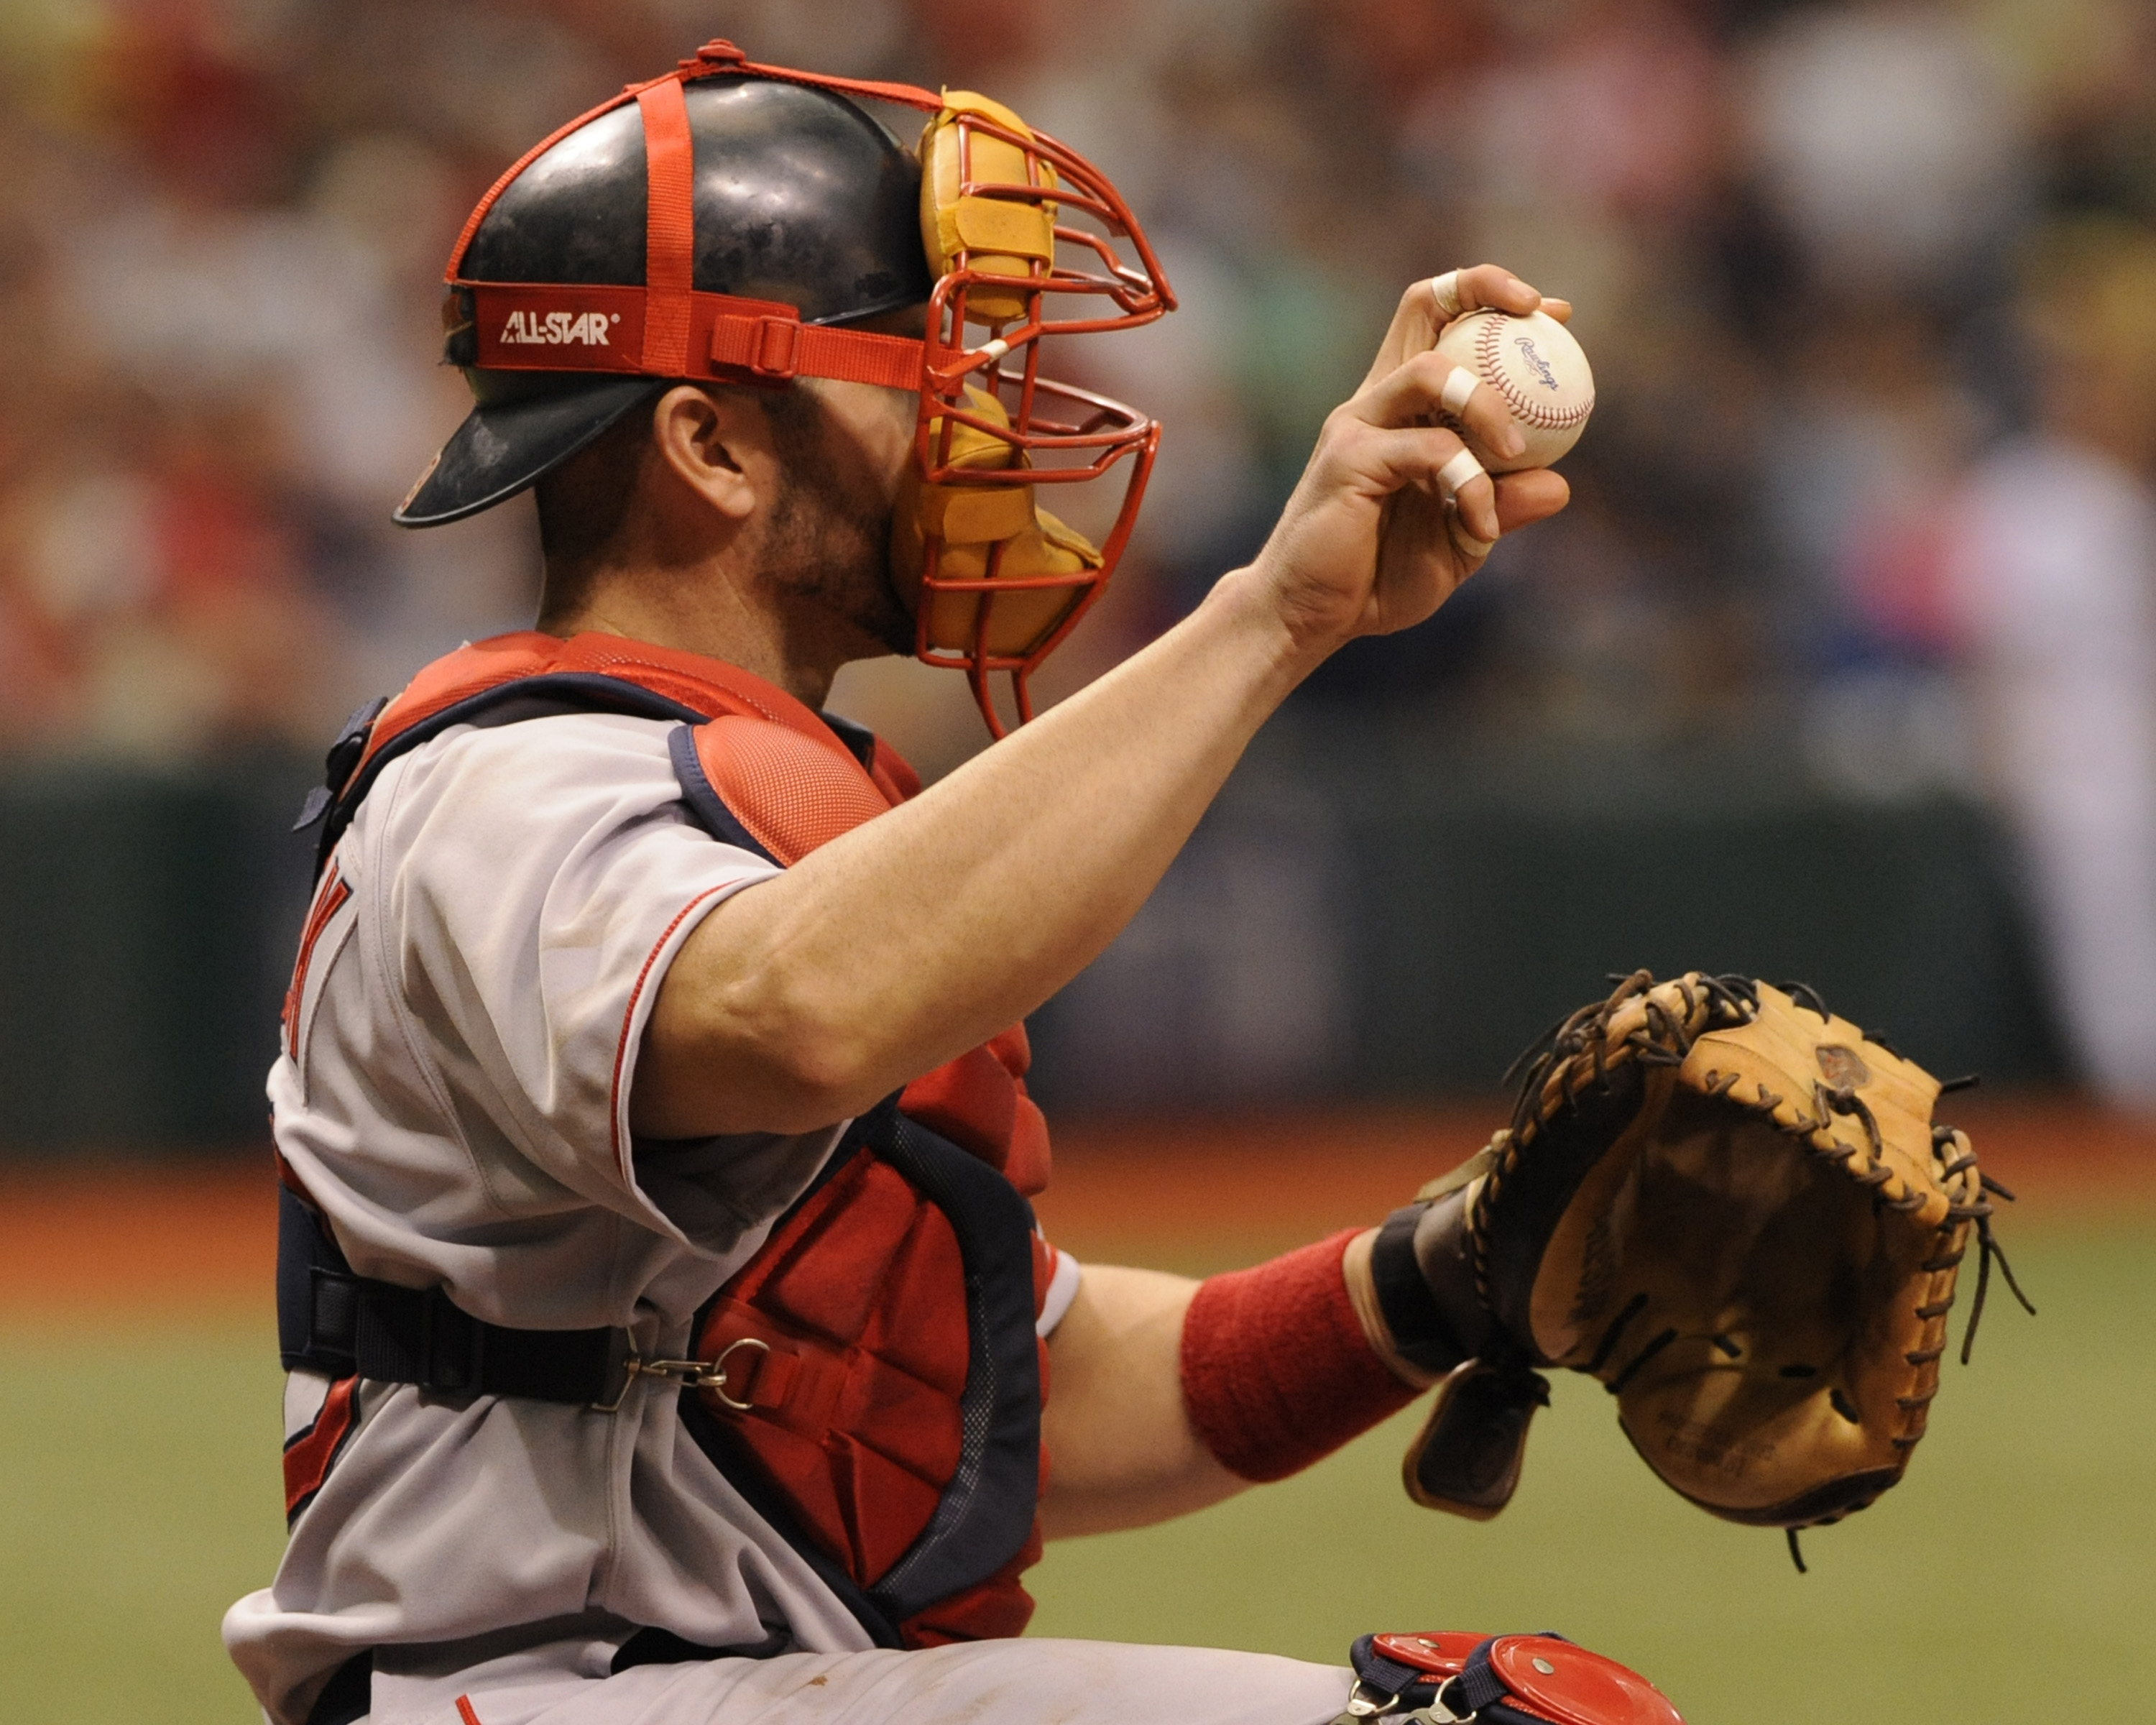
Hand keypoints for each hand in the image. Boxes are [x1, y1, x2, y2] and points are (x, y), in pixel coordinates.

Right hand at [1246, 264, 1572, 656]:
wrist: (1310, 616)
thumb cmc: (1378, 577)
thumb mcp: (1459, 540)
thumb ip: (1501, 507)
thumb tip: (1559, 485)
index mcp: (1402, 408)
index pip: (1441, 320)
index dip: (1496, 299)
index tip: (1553, 314)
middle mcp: (1377, 401)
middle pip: (1423, 304)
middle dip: (1486, 288)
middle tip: (1540, 314)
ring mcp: (1358, 425)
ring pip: (1433, 370)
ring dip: (1490, 404)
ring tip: (1520, 451)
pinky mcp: (1349, 459)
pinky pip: (1430, 449)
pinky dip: (1471, 483)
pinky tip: (1482, 526)